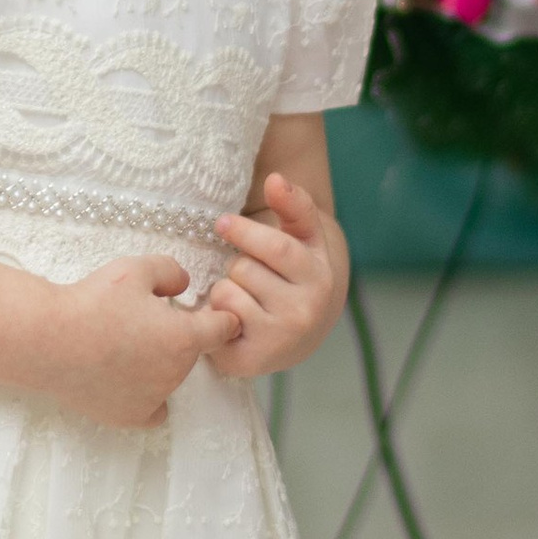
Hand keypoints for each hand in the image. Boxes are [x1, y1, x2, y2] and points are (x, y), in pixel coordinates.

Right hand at [41, 254, 238, 429]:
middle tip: (141, 320)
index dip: (221, 317)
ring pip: (171, 378)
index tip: (209, 313)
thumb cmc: (92, 302)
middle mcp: (175, 373)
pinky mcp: (129, 416)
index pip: (223, 329)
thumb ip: (171, 272)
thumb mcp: (136, 269)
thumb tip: (183, 285)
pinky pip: (154, 411)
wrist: (48, 340)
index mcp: (184, 338)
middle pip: (191, 352)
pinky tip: (131, 381)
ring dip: (160, 364)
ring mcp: (153, 398)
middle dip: (178, 336)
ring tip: (122, 345)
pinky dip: (149, 397)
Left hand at [202, 173, 347, 378]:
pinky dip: (217, 313)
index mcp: (320, 275)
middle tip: (246, 273)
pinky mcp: (254, 359)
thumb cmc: (294, 274)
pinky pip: (218, 320)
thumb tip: (276, 179)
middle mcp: (307, 309)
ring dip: (225, 288)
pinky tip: (232, 319)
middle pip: (244, 268)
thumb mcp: (303, 238)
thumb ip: (294, 205)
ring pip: (228, 292)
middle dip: (237, 264)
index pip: (276, 247)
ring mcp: (282, 337)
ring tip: (244, 298)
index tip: (222, 222)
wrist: (301, 333)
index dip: (245, 231)